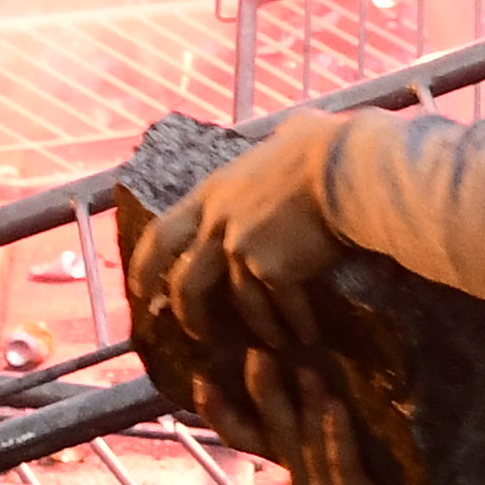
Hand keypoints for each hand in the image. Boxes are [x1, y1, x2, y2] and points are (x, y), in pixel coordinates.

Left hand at [129, 111, 376, 363]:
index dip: (145, 266)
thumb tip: (287, 141)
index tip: (140, 289)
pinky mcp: (274, 271)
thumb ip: (267, 160)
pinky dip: (295, 325)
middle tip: (197, 335)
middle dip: (188, 314)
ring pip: (240, 303)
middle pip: (186, 283)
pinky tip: (306, 336)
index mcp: (212, 193)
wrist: (343, 166)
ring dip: (258, 327)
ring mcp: (243, 250)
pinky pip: (283, 307)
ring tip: (272, 343)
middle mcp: (218, 225)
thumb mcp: (276, 143)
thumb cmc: (320, 145)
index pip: (161, 235)